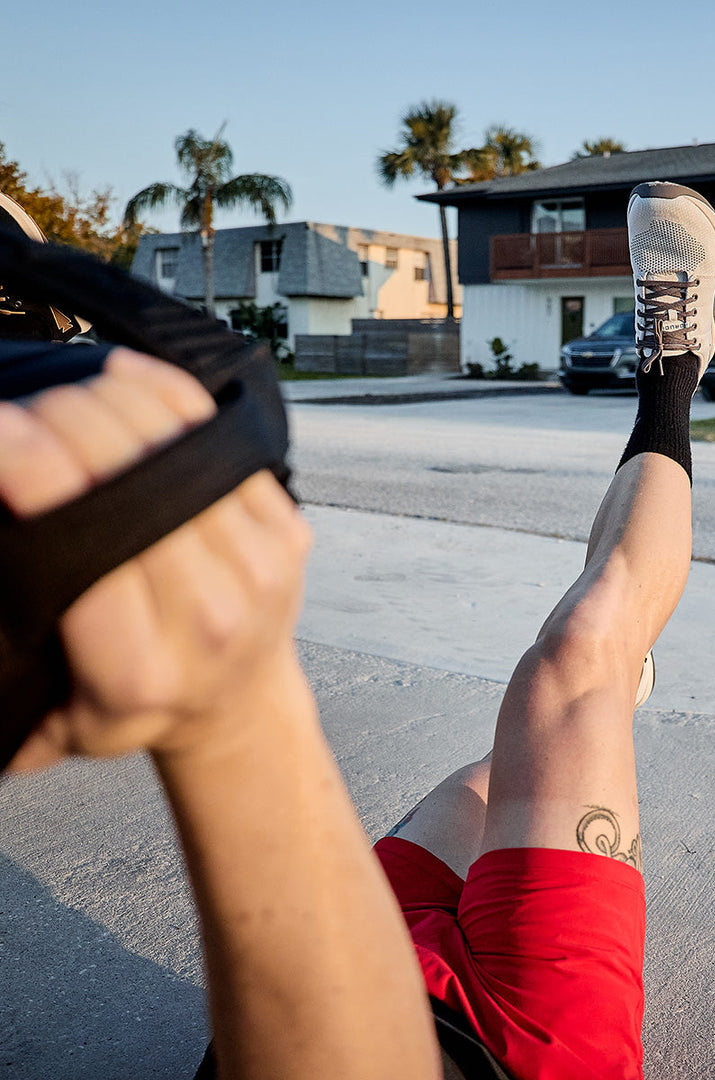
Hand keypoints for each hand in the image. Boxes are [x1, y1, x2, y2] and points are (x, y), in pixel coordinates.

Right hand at [0, 348, 311, 770]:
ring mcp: (259, 568)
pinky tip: (125, 384)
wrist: (241, 702)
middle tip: (29, 410)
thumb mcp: (56, 718)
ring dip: (113, 401)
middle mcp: (210, 616)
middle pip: (133, 476)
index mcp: (138, 668)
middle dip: (67, 420)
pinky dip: (169, 398)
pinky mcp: (288, 532)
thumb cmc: (140, 703)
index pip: (85, 541)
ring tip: (70, 396)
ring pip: (179, 446)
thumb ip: (8, 667)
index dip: (34, 468)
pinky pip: (223, 438)